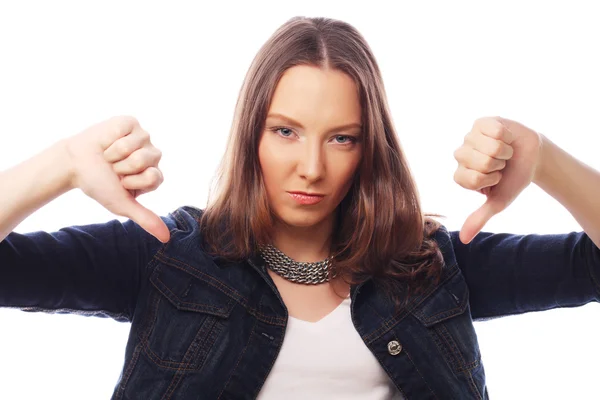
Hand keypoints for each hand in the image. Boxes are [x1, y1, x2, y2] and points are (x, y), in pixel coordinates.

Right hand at [64, 116, 169, 242]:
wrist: (74, 164)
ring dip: (114, 153)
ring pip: (135, 145)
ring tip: (108, 156)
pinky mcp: (131, 123)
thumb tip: (166, 239)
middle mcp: (153, 156)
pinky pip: (126, 129)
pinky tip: (106, 142)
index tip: (120, 183)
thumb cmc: (99, 185)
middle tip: (113, 168)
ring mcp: (143, 138)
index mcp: (154, 175)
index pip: (154, 177)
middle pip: (145, 160)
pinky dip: (110, 138)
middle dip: (122, 167)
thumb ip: (146, 219)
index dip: (132, 181)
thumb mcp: (122, 204)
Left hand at [453, 116, 542, 243]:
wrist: (532, 157)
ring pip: (490, 146)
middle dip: (499, 165)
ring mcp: (469, 138)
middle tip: (501, 164)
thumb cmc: (512, 180)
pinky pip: (495, 130)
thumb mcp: (498, 201)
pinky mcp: (480, 122)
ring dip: (504, 150)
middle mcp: (460, 156)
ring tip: (504, 152)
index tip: (496, 178)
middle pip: (482, 162)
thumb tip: (464, 240)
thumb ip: (479, 218)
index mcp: (461, 175)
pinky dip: (507, 136)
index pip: (472, 178)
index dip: (491, 179)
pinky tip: (505, 138)